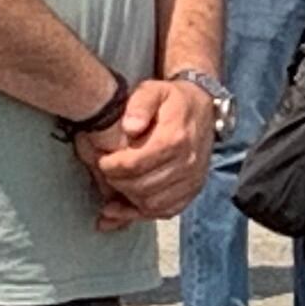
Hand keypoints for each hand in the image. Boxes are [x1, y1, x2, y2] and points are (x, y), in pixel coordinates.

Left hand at [79, 75, 214, 226]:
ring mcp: (192, 179)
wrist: (203, 108)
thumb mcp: (153, 90)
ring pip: (154, 204)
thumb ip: (139, 104)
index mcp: (175, 139)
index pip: (135, 165)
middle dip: (117, 184)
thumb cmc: (172, 100)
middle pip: (143, 187)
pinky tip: (125, 210)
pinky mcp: (193, 190)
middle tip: (105, 175)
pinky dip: (143, 214)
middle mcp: (187, 163)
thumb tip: (129, 128)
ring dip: (128, 203)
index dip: (112, 167)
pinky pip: (167, 211)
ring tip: (112, 193)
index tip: (101, 161)